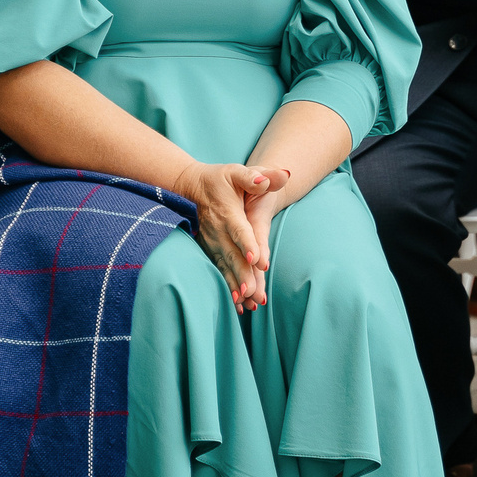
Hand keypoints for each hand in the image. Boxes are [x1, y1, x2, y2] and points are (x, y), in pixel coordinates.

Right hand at [169, 161, 290, 310]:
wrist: (194, 185)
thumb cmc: (222, 178)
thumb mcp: (238, 171)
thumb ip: (258, 176)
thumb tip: (282, 175)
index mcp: (229, 212)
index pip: (240, 230)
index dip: (248, 244)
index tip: (257, 260)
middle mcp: (219, 230)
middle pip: (232, 254)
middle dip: (243, 275)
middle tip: (253, 293)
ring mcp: (212, 242)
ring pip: (225, 266)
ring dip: (235, 285)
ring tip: (245, 304)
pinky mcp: (210, 250)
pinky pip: (219, 270)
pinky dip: (227, 286)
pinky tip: (236, 304)